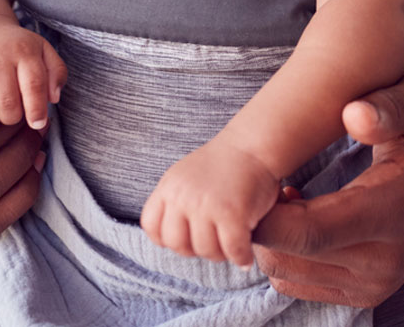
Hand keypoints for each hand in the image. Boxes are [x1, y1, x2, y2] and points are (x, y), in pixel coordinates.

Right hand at [0, 22, 66, 129]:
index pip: (34, 86)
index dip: (37, 111)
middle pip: (8, 105)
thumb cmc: (14, 49)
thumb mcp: (42, 51)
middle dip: (12, 118)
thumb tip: (54, 98)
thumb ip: (56, 72)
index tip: (37, 124)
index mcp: (24, 49)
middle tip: (10, 113)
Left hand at [141, 137, 281, 267]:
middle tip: (214, 243)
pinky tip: (246, 256)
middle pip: (177, 244)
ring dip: (220, 254)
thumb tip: (167, 240)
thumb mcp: (186, 176)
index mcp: (169, 186)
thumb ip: (174, 202)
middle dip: (196, 249)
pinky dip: (241, 258)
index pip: (152, 226)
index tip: (187, 237)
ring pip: (205, 251)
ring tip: (232, 247)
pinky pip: (232, 251)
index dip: (167, 238)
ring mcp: (206, 205)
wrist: (252, 145)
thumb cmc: (223, 164)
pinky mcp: (232, 214)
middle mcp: (183, 196)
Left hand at [251, 72, 403, 306]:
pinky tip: (298, 211)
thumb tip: (352, 116)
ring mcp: (373, 285)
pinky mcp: (363, 294)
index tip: (246, 180)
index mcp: (396, 210)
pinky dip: (284, 250)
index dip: (265, 215)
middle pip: (289, 256)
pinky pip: (297, 282)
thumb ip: (391, 105)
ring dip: (269, 235)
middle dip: (257, 220)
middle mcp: (384, 260)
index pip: (312, 232)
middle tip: (258, 176)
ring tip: (284, 190)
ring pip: (285, 272)